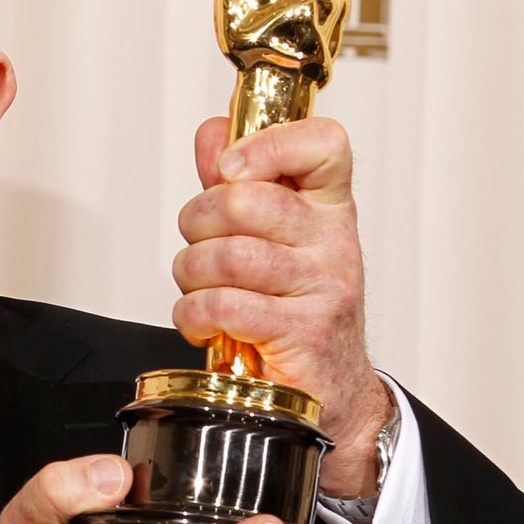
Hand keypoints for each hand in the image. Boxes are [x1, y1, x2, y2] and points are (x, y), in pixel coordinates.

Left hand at [172, 115, 388, 495]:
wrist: (328, 392)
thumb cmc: (293, 310)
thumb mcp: (269, 238)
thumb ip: (237, 184)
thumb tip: (213, 132)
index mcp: (328, 207)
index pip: (324, 144)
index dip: (268, 143)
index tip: (231, 167)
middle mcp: (333, 242)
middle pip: (246, 199)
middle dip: (196, 221)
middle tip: (198, 243)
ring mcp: (323, 288)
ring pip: (228, 255)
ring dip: (191, 273)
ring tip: (197, 288)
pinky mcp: (303, 333)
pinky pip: (225, 306)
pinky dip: (194, 314)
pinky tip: (202, 322)